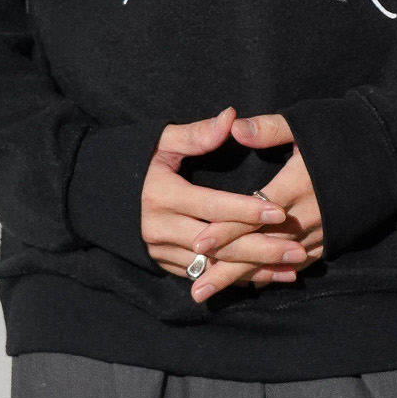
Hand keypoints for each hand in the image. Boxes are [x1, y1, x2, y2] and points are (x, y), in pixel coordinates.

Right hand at [141, 106, 308, 301]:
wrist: (97, 194)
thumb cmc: (136, 161)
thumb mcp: (161, 142)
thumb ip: (197, 133)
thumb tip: (232, 117)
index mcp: (162, 195)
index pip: (212, 206)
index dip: (246, 209)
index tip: (280, 211)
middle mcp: (160, 228)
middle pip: (219, 245)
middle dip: (262, 250)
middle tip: (299, 252)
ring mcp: (161, 251)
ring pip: (215, 267)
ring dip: (255, 271)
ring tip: (292, 270)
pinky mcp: (163, 264)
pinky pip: (205, 276)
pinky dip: (236, 279)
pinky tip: (267, 279)